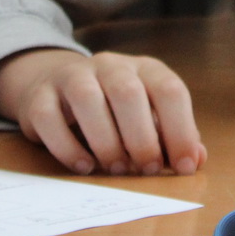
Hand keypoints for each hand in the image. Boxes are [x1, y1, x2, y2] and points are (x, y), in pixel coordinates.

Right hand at [0, 48, 207, 176]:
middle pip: (127, 92)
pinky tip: (84, 167)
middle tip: (146, 170)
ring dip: (106, 141)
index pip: (169, 90)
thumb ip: (172, 138)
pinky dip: (67, 147)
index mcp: (144, 69)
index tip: (183, 166)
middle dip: (141, 138)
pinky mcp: (39, 96)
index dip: (180, 130)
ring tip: (116, 169)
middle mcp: (109, 65)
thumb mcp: (149, 117)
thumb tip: (195, 159)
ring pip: (87, 99)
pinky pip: (48, 117)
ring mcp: (71, 77)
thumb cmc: (113, 109)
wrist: (54, 85)